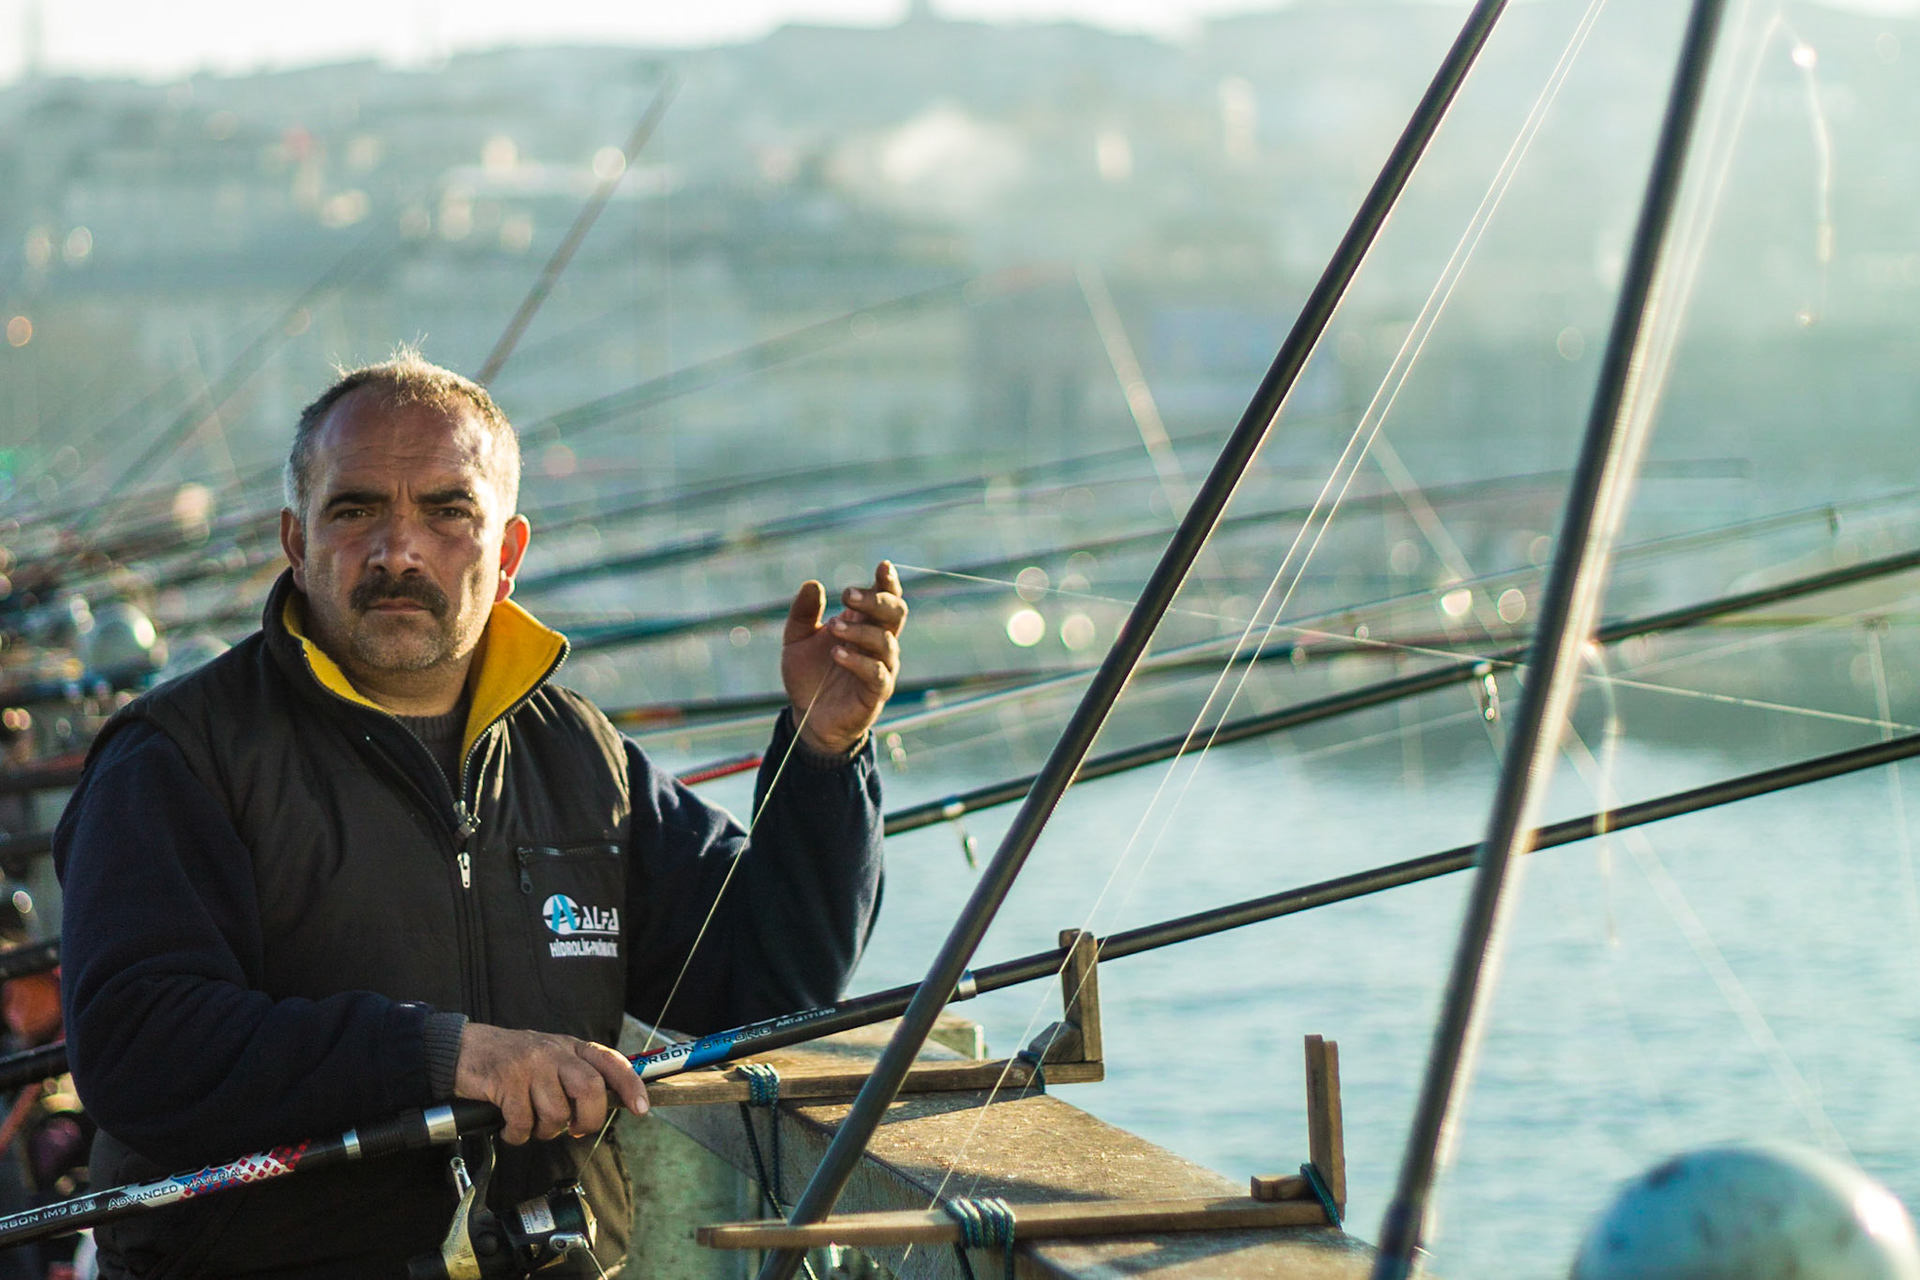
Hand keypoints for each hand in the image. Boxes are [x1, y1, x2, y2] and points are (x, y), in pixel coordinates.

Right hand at [453, 1022, 646, 1144]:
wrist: (464, 1049)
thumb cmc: (511, 1061)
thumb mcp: (550, 1058)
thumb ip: (574, 1077)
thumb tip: (598, 1110)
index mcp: (571, 1047)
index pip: (611, 1062)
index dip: (630, 1085)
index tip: (642, 1108)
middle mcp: (555, 1053)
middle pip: (590, 1089)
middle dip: (588, 1119)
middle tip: (576, 1129)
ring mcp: (531, 1066)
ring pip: (556, 1112)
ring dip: (545, 1130)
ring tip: (531, 1123)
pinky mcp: (507, 1082)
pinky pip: (523, 1123)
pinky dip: (517, 1135)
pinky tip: (509, 1127)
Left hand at [781, 561, 906, 755]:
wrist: (808, 717)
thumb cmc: (809, 674)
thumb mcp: (796, 639)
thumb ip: (803, 612)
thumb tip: (813, 584)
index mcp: (864, 624)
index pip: (886, 598)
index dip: (888, 582)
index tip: (882, 566)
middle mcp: (878, 643)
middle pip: (895, 613)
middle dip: (876, 600)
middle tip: (847, 595)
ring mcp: (881, 667)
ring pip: (886, 641)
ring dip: (860, 630)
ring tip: (834, 627)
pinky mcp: (876, 692)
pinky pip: (877, 673)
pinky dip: (859, 661)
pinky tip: (837, 654)